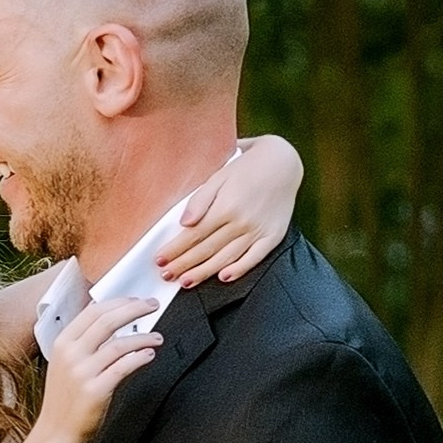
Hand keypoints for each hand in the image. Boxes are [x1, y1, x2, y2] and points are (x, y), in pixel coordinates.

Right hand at [35, 295, 161, 442]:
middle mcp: (71, 355)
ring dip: (143, 337)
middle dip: (135, 309)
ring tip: (157, 338)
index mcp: (62, 343)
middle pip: (107, 321)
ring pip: (119, 344)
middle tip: (152, 306)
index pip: (93, 312)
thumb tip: (110, 320)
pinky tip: (149, 355)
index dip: (118, 302)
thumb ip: (82, 342)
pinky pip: (124, 367)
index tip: (136, 299)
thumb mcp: (65, 363)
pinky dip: (140, 357)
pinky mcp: (96, 390)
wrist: (57, 431)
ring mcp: (82, 373)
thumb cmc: (65, 398)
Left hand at [156, 135, 303, 287]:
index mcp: (225, 207)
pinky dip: (239, 269)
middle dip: (183, 265)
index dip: (174, 250)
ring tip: (185, 282)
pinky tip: (223, 277)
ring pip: (226, 258)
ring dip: (204, 272)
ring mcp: (258, 230)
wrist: (283, 161)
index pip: (193, 235)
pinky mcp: (273, 235)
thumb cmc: (246, 168)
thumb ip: (200, 200)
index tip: (159, 259)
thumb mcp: (219, 176)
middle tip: (166, 275)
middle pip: (206, 250)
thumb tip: (184, 224)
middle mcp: (242, 221)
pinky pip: (255, 257)